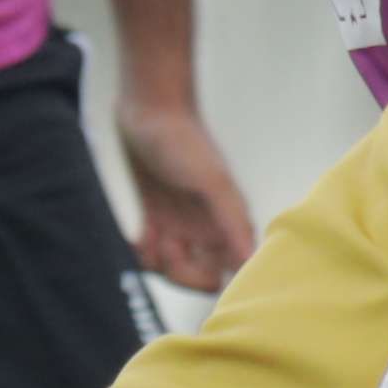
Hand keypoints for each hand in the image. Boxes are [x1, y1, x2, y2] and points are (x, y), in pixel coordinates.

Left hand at [117, 84, 257, 294]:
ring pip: (172, 266)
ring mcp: (180, 223)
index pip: (230, 272)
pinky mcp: (156, 216)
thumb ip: (232, 222)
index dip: (209, 278)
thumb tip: (249, 262)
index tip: (189, 262)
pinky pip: (150, 250)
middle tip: (165, 245)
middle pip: (199, 275)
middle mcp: (207, 228)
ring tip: (146, 237)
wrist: (150, 109)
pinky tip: (137, 234)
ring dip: (155, 261)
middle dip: (178, 271)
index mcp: (226, 222)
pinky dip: (142, 250)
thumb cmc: (183, 140)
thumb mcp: (211, 180)